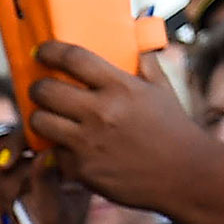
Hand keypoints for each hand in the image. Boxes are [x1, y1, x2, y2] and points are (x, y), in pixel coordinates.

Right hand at [0, 135, 90, 223]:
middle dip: (12, 150)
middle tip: (4, 163)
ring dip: (5, 180)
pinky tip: (8, 208)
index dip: (39, 133)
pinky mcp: (8, 182)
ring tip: (12, 207)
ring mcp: (28, 172)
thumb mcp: (53, 216)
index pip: (57, 136)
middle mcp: (50, 164)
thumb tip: (45, 154)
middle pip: (26, 137)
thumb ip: (47, 185)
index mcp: (72, 166)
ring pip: (7, 155)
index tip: (31, 144)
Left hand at [29, 42, 205, 209]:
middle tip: (41, 90)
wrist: (185, 175)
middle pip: (46, 90)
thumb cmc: (174, 131)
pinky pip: (53, 152)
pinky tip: (69, 148)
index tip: (42, 52)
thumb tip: (134, 48)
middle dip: (38, 88)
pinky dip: (57, 150)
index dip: (50, 52)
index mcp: (120, 87)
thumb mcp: (162, 91)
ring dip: (39, 118)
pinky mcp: (81, 169)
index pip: (73, 58)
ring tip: (48, 118)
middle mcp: (100, 112)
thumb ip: (145, 66)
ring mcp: (88, 142)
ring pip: (39, 122)